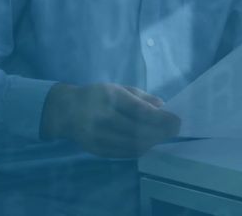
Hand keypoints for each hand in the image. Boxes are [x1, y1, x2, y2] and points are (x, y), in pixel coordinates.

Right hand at [41, 83, 179, 157]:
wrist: (65, 111)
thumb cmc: (96, 96)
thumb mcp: (117, 88)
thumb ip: (140, 97)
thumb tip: (162, 106)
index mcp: (108, 97)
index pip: (138, 110)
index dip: (159, 118)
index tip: (176, 120)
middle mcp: (101, 117)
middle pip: (136, 130)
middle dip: (159, 132)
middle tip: (175, 130)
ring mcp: (97, 136)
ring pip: (131, 144)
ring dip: (151, 142)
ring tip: (163, 137)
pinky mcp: (95, 149)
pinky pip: (122, 153)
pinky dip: (139, 149)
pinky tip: (148, 144)